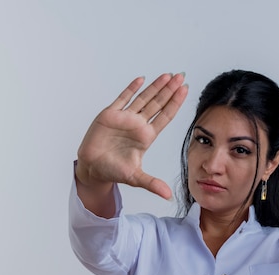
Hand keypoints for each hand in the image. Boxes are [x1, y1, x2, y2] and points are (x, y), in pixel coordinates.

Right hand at [76, 73, 187, 199]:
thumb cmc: (114, 171)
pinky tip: (141, 79)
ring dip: (155, 87)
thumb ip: (152, 184)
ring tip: (168, 75)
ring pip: (143, 98)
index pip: (165, 117)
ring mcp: (125, 118)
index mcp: (146, 136)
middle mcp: (138, 125)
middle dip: (170, 90)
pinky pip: (122, 98)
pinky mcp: (109, 115)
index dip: (175, 104)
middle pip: (158, 104)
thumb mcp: (135, 178)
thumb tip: (168, 196)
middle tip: (182, 77)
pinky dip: (131, 89)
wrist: (93, 167)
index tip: (186, 91)